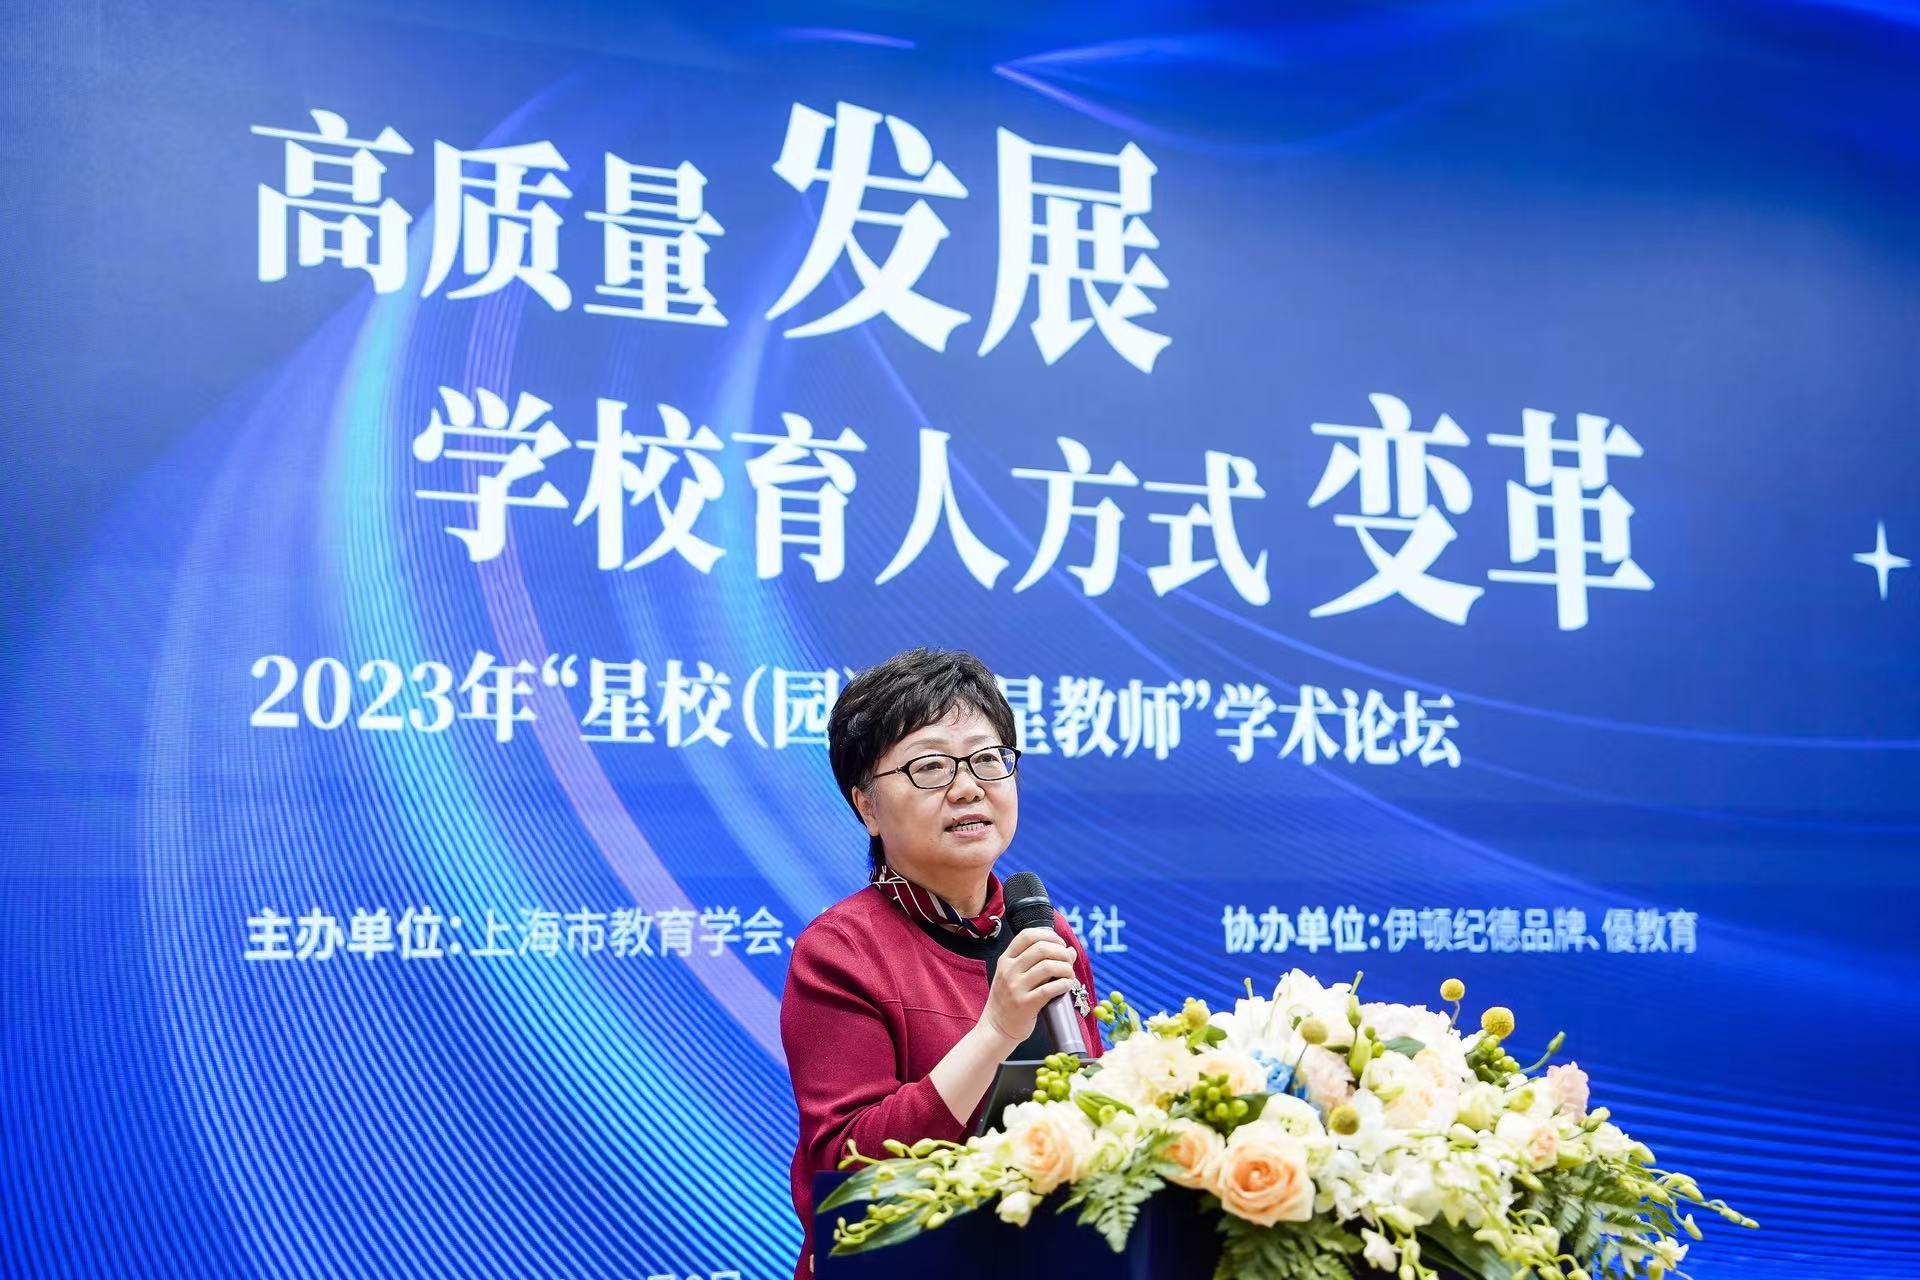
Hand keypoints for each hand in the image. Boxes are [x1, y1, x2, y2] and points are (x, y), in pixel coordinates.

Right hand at [982, 927, 1079, 1045]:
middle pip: (1041, 948)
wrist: (996, 1027)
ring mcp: (1016, 987)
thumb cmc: (1010, 999)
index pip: (1028, 935)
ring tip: (1069, 975)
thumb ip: (1039, 962)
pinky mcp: (1025, 1004)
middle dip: (1061, 952)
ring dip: (1066, 968)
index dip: (1049, 935)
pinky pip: (1049, 989)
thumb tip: (1071, 950)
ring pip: (1048, 967)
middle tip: (1068, 961)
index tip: (1060, 944)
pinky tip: (1067, 985)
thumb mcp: (1015, 976)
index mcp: (1006, 959)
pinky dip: (1064, 984)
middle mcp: (1009, 970)